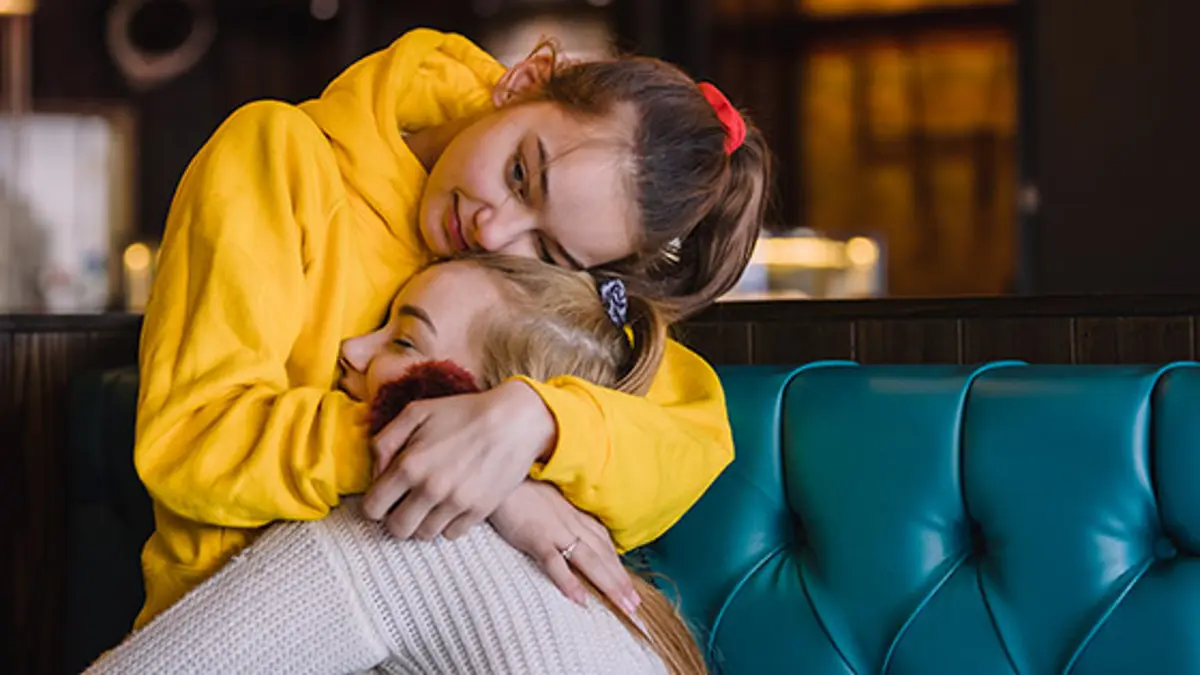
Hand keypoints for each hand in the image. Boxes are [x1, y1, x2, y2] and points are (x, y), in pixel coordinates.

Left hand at [362, 380, 555, 540]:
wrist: (514, 421)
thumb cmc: (463, 412)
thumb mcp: (416, 413)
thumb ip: (385, 441)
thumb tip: (376, 472)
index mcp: (409, 465)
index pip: (372, 509)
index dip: (376, 503)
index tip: (386, 496)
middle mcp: (430, 489)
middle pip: (397, 529)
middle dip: (396, 518)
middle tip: (406, 503)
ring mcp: (456, 504)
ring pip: (424, 535)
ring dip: (423, 521)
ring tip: (431, 502)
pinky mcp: (478, 512)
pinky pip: (451, 534)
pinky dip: (448, 523)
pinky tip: (452, 503)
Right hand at [490, 479, 640, 618]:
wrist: (497, 474)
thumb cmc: (515, 486)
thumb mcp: (542, 498)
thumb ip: (557, 514)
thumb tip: (566, 532)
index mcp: (572, 512)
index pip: (602, 541)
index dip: (617, 563)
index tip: (629, 584)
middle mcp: (569, 521)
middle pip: (601, 553)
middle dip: (620, 580)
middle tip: (635, 604)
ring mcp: (553, 529)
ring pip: (588, 559)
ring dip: (608, 583)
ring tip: (624, 605)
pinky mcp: (534, 536)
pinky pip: (554, 561)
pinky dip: (568, 581)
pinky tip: (580, 599)